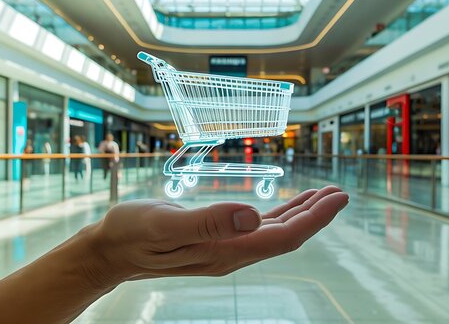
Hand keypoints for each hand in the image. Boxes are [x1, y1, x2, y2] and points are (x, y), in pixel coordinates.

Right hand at [83, 185, 348, 288]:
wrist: (109, 252)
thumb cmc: (130, 234)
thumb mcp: (163, 224)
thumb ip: (206, 222)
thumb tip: (252, 215)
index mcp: (223, 251)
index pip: (282, 236)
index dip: (313, 218)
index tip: (337, 198)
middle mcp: (230, 255)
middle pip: (284, 236)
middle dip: (315, 215)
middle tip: (339, 193)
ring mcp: (223, 251)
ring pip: (273, 234)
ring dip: (300, 215)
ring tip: (322, 196)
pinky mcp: (215, 243)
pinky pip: (256, 231)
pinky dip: (277, 215)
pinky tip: (283, 206)